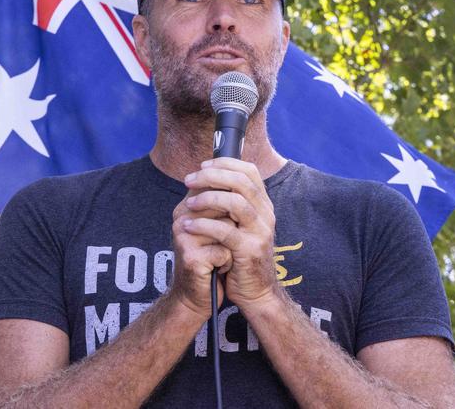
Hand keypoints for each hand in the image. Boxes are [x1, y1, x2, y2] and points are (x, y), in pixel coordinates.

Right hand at [170, 188, 233, 318]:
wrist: (197, 296)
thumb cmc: (212, 259)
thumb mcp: (217, 227)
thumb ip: (224, 204)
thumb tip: (244, 179)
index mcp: (187, 206)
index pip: (217, 188)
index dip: (233, 206)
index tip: (231, 225)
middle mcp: (182, 217)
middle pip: (226, 207)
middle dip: (234, 228)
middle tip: (225, 244)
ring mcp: (184, 237)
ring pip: (228, 228)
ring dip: (232, 245)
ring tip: (220, 255)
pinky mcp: (190, 257)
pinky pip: (225, 251)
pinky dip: (227, 262)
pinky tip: (217, 269)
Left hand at [182, 158, 279, 311]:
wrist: (256, 291)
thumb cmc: (241, 256)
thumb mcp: (239, 225)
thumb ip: (230, 204)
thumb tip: (206, 179)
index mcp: (263, 204)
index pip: (249, 171)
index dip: (225, 164)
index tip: (202, 166)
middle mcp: (266, 214)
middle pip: (241, 182)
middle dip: (212, 176)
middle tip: (189, 180)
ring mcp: (260, 232)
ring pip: (236, 202)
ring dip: (208, 198)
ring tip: (189, 204)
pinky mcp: (250, 250)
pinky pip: (226, 232)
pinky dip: (204, 225)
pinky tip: (188, 226)